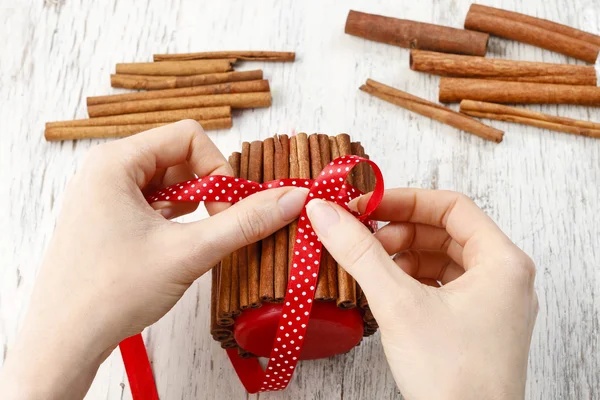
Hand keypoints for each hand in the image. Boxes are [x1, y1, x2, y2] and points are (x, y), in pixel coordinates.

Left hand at [0, 121, 307, 399]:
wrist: (65, 341)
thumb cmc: (110, 293)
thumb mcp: (189, 252)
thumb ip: (245, 222)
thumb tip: (292, 198)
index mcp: (116, 162)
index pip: (188, 135)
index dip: (218, 168)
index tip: (226, 209)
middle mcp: (107, 171)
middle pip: (179, 156)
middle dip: (207, 188)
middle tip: (216, 225)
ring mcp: (106, 195)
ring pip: (169, 181)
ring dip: (194, 206)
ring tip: (194, 239)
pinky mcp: (110, 218)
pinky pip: (154, 202)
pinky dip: (177, 218)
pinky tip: (179, 244)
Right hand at [306, 189, 537, 399]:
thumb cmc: (453, 378)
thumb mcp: (398, 304)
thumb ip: (360, 253)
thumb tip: (326, 214)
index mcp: (502, 262)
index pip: (451, 207)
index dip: (405, 200)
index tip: (367, 205)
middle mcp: (503, 278)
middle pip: (444, 231)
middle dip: (399, 231)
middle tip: (361, 234)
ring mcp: (491, 302)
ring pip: (441, 258)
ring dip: (402, 256)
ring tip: (370, 266)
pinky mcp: (476, 323)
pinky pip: (441, 285)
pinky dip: (411, 280)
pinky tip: (386, 289)